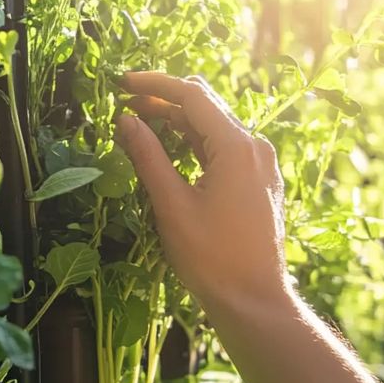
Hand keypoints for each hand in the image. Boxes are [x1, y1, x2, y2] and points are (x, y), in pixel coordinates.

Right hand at [116, 72, 289, 311]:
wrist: (254, 301)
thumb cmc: (211, 257)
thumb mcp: (172, 205)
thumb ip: (148, 156)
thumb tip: (125, 120)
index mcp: (237, 147)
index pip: (193, 95)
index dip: (155, 83)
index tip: (122, 81)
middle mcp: (255, 148)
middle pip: (206, 106)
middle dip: (165, 100)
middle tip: (126, 103)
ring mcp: (261, 165)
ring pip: (215, 127)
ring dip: (179, 121)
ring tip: (141, 124)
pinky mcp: (259, 182)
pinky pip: (225, 148)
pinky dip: (195, 142)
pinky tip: (170, 149)